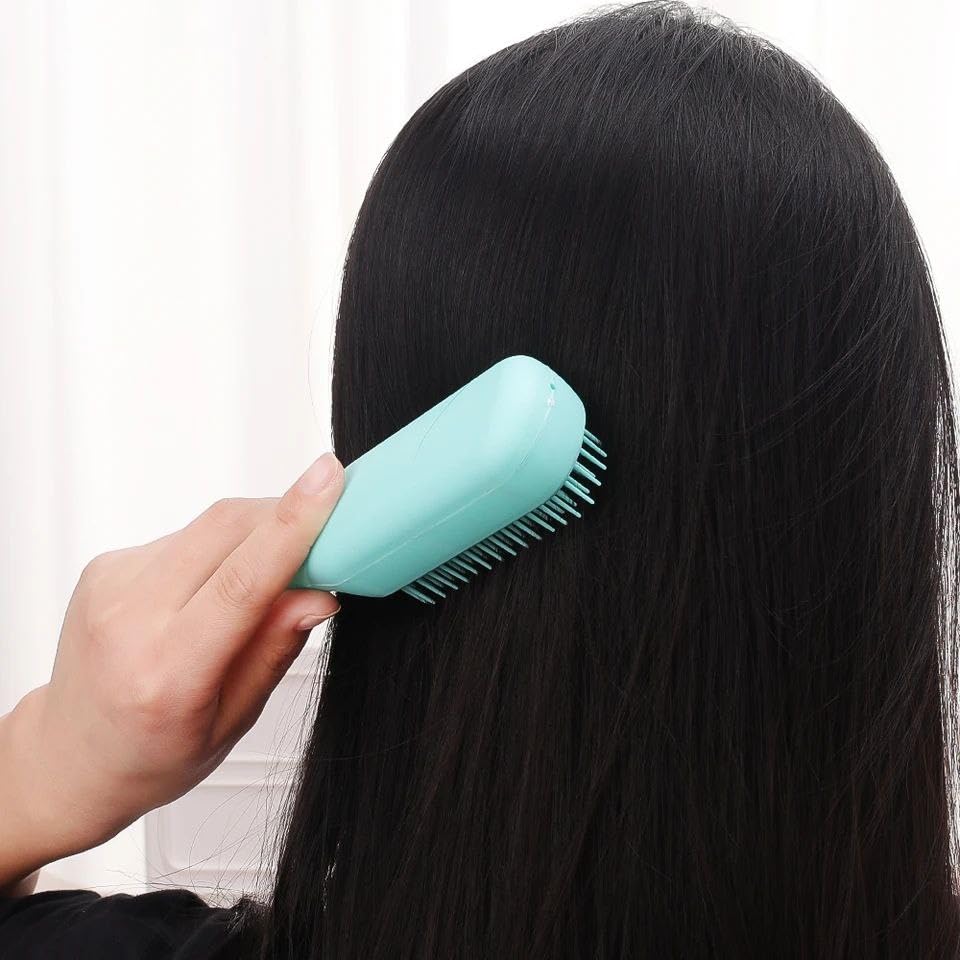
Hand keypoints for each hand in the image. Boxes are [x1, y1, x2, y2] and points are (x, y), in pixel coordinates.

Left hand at [0, 453, 343, 892]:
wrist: (72, 756)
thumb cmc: (152, 753)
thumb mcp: (232, 721)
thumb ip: (274, 649)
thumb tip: (319, 594)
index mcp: (167, 673)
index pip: (242, 581)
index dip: (293, 524)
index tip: (328, 481)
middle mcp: (129, 620)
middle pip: (226, 530)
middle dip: (286, 513)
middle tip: (330, 525)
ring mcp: (111, 586)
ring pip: (209, 525)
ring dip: (256, 532)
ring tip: (273, 572)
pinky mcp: (107, 565)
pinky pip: (186, 535)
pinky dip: (221, 546)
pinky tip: (218, 584)